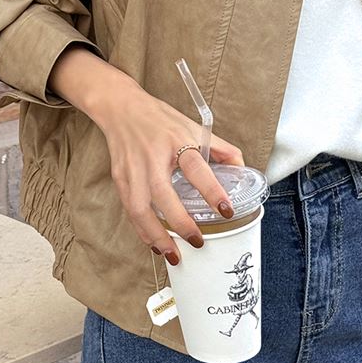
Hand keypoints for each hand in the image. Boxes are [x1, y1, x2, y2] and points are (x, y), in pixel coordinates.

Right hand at [92, 79, 245, 263]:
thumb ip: (219, 148)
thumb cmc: (160, 119)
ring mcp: (133, 170)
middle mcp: (152, 157)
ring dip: (156, 235)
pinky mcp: (120, 179)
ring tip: (173, 254)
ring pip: (140, 209)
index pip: (196, 168)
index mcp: (176, 141)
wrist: (120, 108)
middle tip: (197, 241)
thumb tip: (241, 168)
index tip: (226, 210)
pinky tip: (155, 244)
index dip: (212, 190)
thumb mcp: (193, 126)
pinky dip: (142, 231)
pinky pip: (130, 211)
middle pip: (163, 195)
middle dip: (180, 223)